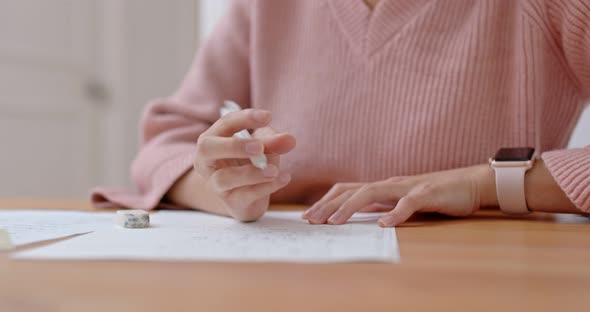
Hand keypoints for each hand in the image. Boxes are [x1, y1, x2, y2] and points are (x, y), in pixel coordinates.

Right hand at [193, 108, 295, 220]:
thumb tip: (289, 140)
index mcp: (214, 138)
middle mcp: (208, 161)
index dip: (245, 118)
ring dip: (250, 173)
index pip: (225, 123)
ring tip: (274, 170)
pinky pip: (244, 195)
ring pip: (224, 178)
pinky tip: (283, 179)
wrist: (248, 198)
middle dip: (233, 146)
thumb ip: (274, 141)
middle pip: (208, 148)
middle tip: (258, 147)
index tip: (268, 116)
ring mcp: (216, 184)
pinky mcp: (231, 202)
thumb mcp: (264, 147)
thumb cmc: (251, 163)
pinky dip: (265, 187)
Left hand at [302, 165, 493, 226]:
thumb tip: (358, 216)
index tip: (309, 215)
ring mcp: (407, 187)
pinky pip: (408, 203)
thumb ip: (382, 205)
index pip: (347, 190)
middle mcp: (390, 184)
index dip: (326, 201)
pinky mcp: (427, 194)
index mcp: (382, 187)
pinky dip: (395, 213)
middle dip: (329, 205)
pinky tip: (384, 224)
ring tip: (335, 222)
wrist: (469, 184)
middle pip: (352, 191)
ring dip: (350, 207)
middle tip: (311, 220)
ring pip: (372, 193)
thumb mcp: (401, 201)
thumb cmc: (434, 194)